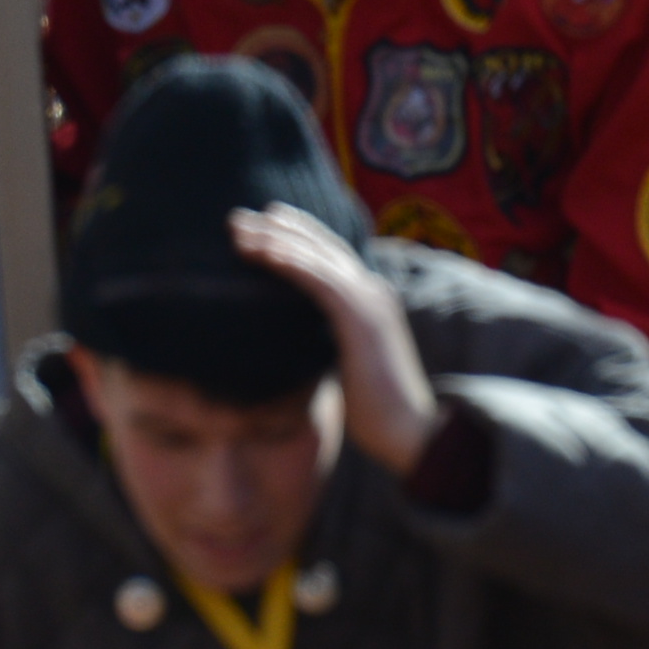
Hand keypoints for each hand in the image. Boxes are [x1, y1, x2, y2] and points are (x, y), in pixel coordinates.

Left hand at [226, 205, 440, 470]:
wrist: (409, 431)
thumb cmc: (378, 411)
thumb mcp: (350, 367)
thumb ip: (333, 344)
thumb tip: (300, 344)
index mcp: (371, 301)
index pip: (332, 255)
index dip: (300, 233)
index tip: (268, 220)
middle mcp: (373, 291)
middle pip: (322, 245)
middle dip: (280, 226)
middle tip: (240, 216)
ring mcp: (370, 300)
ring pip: (316, 256)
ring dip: (275, 238)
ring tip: (239, 229)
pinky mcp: (361, 317)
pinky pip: (319, 279)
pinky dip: (290, 261)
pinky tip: (264, 252)